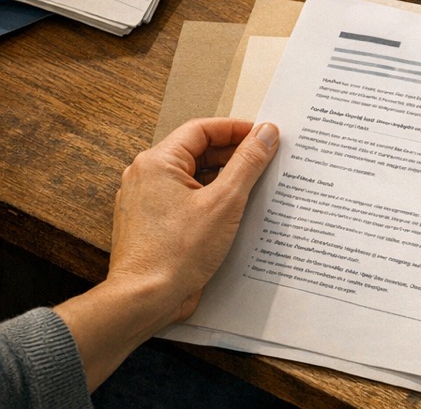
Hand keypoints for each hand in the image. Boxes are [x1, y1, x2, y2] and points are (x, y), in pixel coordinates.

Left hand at [108, 118, 279, 321]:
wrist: (144, 300)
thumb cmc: (176, 253)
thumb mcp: (224, 201)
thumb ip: (248, 162)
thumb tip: (266, 133)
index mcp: (157, 163)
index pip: (202, 129)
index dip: (237, 130)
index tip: (265, 136)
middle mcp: (146, 177)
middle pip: (198, 152)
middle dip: (234, 155)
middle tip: (267, 160)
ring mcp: (147, 201)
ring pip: (194, 177)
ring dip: (225, 179)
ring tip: (256, 187)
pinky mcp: (153, 223)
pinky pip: (187, 200)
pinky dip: (211, 200)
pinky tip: (235, 212)